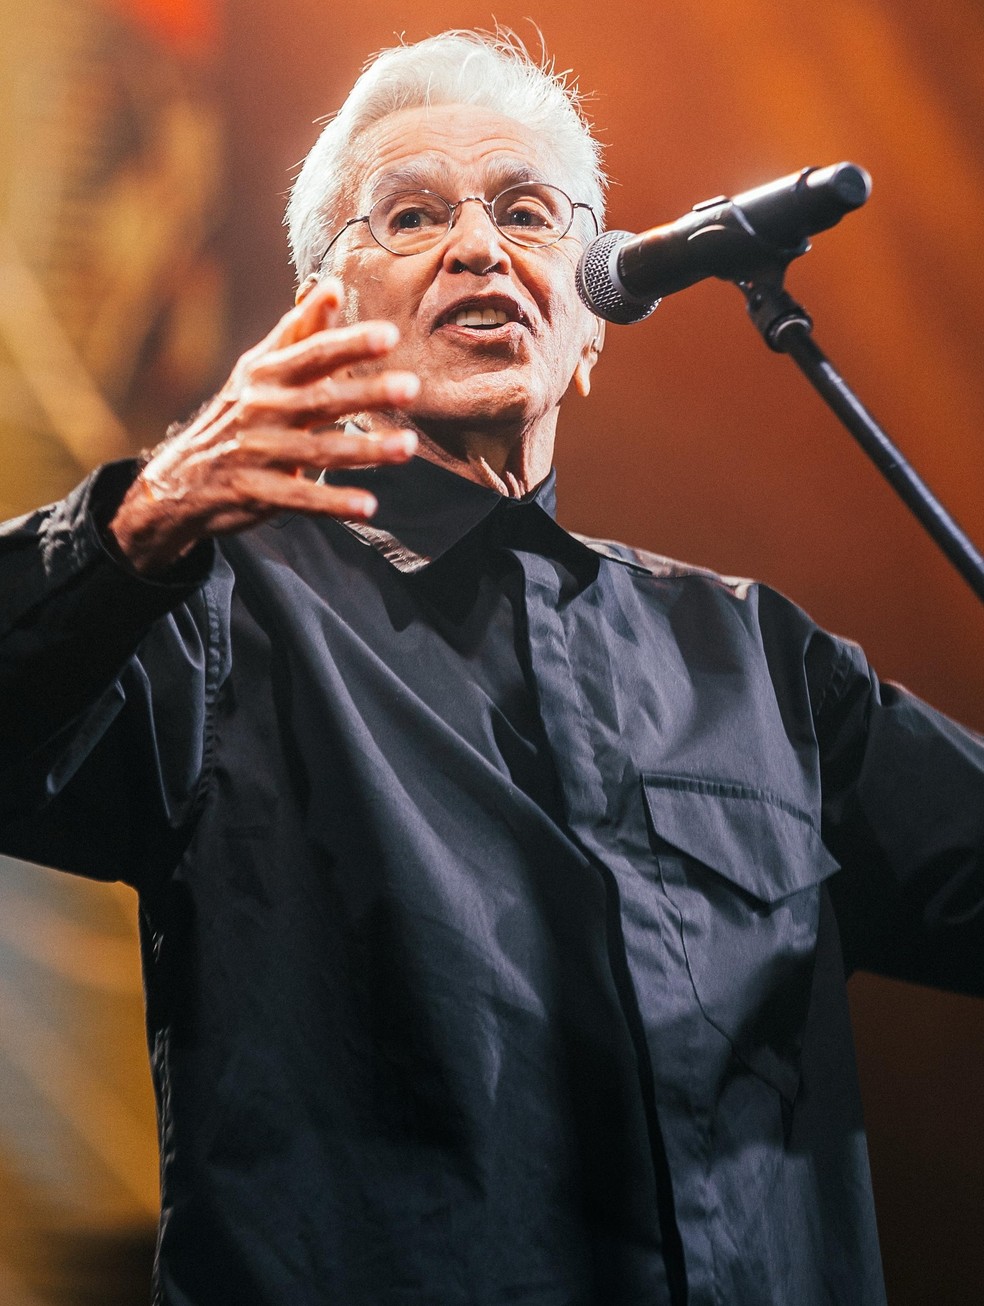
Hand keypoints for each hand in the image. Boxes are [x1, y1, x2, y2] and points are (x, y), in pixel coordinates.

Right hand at [108, 278, 419, 573]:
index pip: (313, 353)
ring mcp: (258, 453)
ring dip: (364, 450)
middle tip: (410, 387)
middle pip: (320, 399)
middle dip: (366, 393)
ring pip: (318, 450)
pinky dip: (333, 503)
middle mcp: (262, 409)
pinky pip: (301, 498)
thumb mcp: (259, 369)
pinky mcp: (258, 493)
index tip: (389, 334)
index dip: (349, 343)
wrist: (181, 478)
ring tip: (408, 446)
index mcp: (266, 374)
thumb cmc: (236, 416)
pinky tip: (368, 507)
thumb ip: (298, 332)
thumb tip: (330, 286)